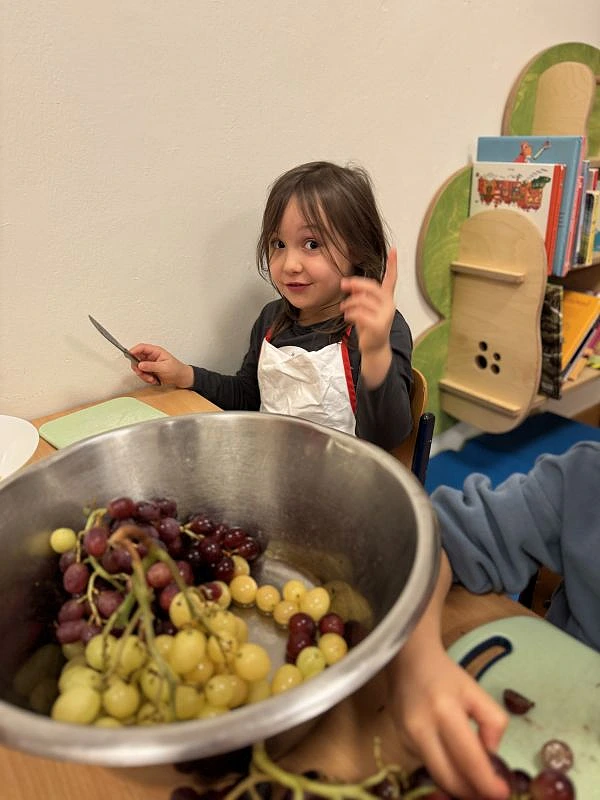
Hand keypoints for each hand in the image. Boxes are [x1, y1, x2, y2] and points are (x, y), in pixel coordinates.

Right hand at [128, 343, 193, 387]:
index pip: (142, 348)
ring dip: (143, 375)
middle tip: (141, 372)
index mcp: (156, 351)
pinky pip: (142, 374)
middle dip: (138, 367)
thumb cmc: (176, 369)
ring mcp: (150, 364)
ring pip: (138, 368)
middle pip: (137, 358)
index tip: (129, 355)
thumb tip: (140, 364)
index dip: (134, 350)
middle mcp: (151, 357)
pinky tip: (154, 380)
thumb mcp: (164, 367)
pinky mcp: (149, 371)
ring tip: (152, 378)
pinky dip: (146, 379)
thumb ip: (151, 366)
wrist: (182, 378)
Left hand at [339, 249, 397, 388]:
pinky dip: (350, 314)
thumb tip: (348, 284)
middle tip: (343, 284)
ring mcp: (385, 315)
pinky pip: (359, 313)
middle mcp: (389, 305)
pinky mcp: (378, 325)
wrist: (374, 348)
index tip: (393, 250)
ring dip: (349, 303)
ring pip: (362, 301)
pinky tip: (348, 317)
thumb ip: (361, 296)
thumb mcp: (365, 308)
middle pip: (371, 287)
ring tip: (343, 308)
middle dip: (356, 284)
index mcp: (387, 299)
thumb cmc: (369, 327)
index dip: (393, 264)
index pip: (391, 279)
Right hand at [390, 646, 509, 799]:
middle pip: (449, 779)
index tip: (503, 793)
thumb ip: (493, 722)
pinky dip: (446, 773)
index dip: (487, 784)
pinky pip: (428, 766)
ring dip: (460, 787)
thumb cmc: (445, 675)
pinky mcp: (401, 742)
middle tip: (491, 794)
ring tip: (478, 784)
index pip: (468, 760)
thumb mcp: (476, 691)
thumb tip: (490, 754)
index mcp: (444, 712)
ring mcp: (407, 738)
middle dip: (473, 794)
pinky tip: (458, 768)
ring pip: (437, 776)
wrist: (408, 660)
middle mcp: (421, 729)